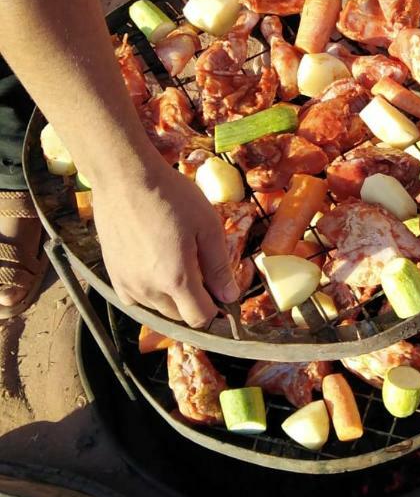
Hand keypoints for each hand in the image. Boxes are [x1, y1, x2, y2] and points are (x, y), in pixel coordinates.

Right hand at [91, 161, 237, 327]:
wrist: (126, 178)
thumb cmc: (172, 197)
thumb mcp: (208, 227)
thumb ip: (219, 266)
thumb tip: (230, 296)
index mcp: (176, 279)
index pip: (199, 318)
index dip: (216, 311)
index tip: (223, 295)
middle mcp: (148, 290)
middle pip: (179, 316)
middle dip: (196, 303)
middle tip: (204, 273)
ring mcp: (127, 284)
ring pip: (157, 309)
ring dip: (173, 299)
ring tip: (181, 265)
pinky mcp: (113, 275)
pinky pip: (136, 300)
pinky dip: (151, 294)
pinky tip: (158, 269)